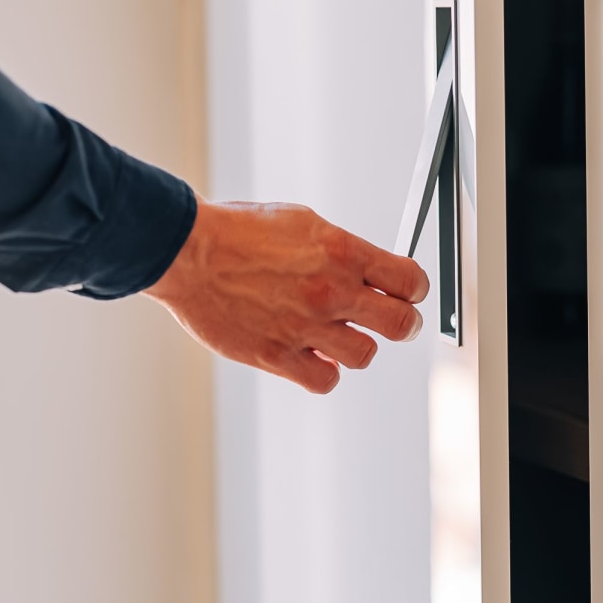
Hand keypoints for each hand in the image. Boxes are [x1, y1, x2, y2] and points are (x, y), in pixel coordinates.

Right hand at [145, 200, 429, 392]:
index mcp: (340, 251)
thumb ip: (340, 249)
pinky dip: (325, 372)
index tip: (408, 292)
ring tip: (340, 336)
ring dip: (358, 346)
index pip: (409, 279)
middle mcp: (329, 290)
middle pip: (401, 323)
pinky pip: (324, 380)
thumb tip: (367, 268)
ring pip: (365, 355)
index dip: (414, 288)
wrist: (189, 253)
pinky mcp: (277, 355)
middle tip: (395, 321)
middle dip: (403, 322)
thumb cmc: (237, 233)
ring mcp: (304, 326)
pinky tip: (315, 357)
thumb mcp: (302, 221)